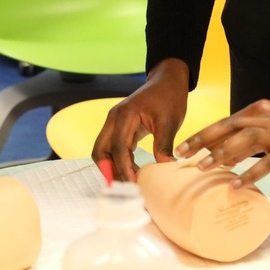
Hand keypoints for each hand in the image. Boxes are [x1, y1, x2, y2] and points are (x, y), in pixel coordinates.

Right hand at [91, 59, 189, 182]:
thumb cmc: (169, 97)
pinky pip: (112, 148)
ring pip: (103, 151)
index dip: (124, 168)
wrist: (167, 81)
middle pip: (100, 151)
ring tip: (130, 184)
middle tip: (124, 188)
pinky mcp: (119, 127)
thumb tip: (165, 168)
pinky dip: (118, 161)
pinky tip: (133, 172)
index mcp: (124, 115)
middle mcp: (114, 119)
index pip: (118, 147)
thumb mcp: (170, 120)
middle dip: (108, 171)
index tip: (135, 185)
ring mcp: (114, 123)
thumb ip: (164, 144)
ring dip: (113, 168)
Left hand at [174, 94, 269, 187]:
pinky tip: (236, 184)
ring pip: (244, 143)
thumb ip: (250, 129)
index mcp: (257, 111)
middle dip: (202, 142)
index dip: (202, 134)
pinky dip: (249, 173)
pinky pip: (266, 164)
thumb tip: (224, 149)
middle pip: (227, 129)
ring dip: (222, 155)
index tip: (183, 147)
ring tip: (204, 169)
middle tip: (182, 156)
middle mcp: (264, 120)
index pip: (223, 122)